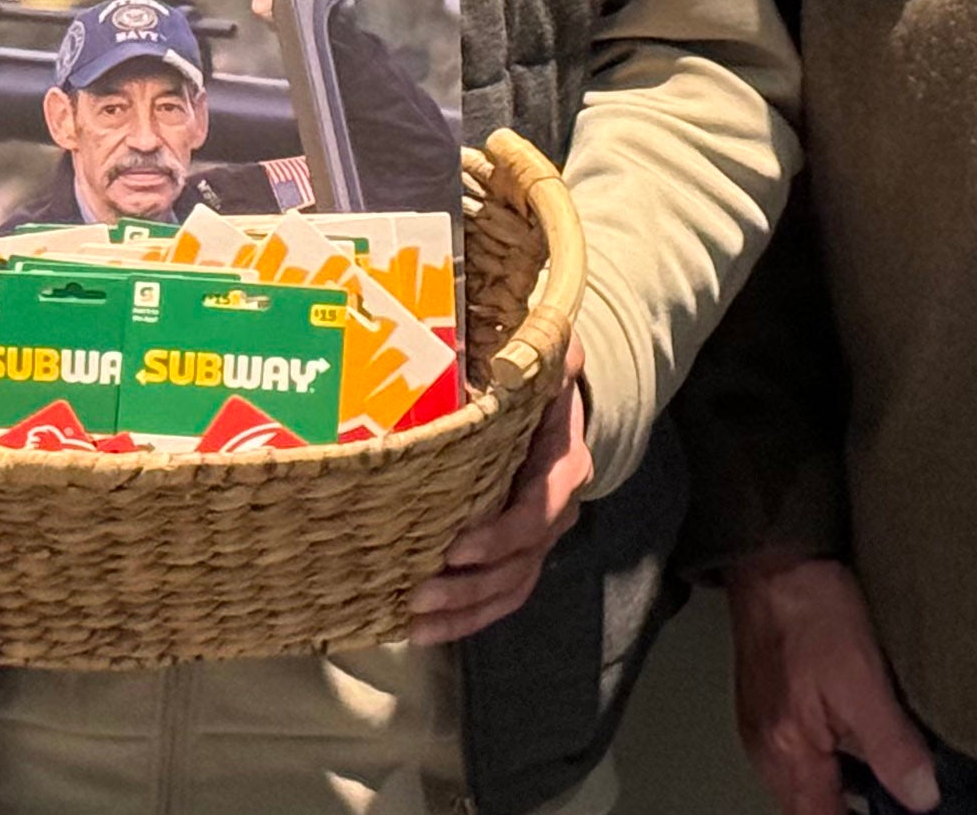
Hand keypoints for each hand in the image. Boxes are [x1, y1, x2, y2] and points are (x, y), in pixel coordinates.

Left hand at [411, 371, 589, 643]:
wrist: (562, 408)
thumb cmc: (545, 381)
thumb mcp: (554, 356)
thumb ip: (548, 349)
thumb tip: (535, 345)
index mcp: (561, 468)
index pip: (536, 514)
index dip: (499, 537)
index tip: (455, 547)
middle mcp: (554, 513)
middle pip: (517, 566)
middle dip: (469, 587)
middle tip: (418, 595)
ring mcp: (537, 540)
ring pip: (508, 590)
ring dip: (463, 613)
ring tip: (414, 623)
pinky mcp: (515, 556)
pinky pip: (498, 597)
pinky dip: (465, 619)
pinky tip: (422, 631)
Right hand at [728, 551, 935, 813]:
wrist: (773, 559)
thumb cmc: (813, 611)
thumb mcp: (864, 679)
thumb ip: (891, 745)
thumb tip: (921, 797)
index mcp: (788, 752)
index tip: (895, 810)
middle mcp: (766, 750)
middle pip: (811, 807)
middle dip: (851, 807)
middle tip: (897, 795)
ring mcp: (762, 728)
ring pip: (806, 782)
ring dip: (841, 786)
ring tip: (885, 772)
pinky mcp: (767, 705)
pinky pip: (800, 754)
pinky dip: (830, 759)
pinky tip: (857, 738)